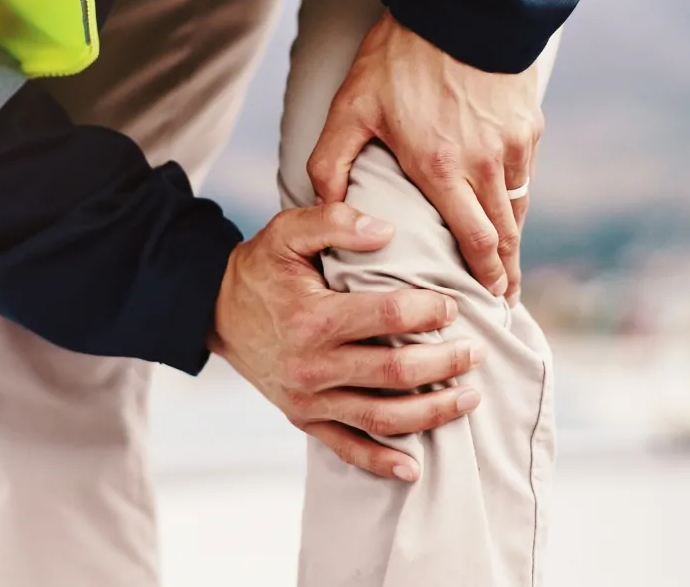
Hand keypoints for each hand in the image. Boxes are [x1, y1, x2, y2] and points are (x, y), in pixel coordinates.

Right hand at [212, 203, 483, 481]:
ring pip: (382, 415)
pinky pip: (347, 447)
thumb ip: (335, 221)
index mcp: (312, 317)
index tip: (452, 305)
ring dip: (432, 411)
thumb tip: (385, 230)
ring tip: (469, 398)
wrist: (214, 312)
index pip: (388, 315)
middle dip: (445, 363)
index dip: (429, 310)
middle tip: (476, 352)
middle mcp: (312, 365)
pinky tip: (414, 468)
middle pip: (396, 370)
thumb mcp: (287, 231)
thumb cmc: (260, 269)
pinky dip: (381, 462)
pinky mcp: (303, 419)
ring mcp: (308, 398)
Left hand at [307, 11, 544, 305]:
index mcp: (441, 167)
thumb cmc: (399, 57)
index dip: (486, 277)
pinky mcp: (529, 123)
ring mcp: (513, 144)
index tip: (491, 301)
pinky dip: (516, 198)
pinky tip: (506, 209)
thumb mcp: (351, 107)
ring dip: (512, 238)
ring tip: (507, 263)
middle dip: (506, 272)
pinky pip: (524, 175)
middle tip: (505, 299)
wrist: (458, 3)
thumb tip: (324, 208)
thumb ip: (330, 163)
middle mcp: (486, 163)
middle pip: (504, 235)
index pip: (474, 242)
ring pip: (517, 206)